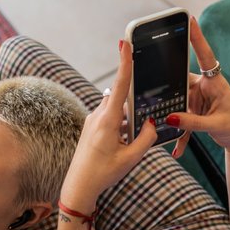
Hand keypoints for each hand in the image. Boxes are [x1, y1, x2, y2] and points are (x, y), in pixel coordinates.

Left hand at [60, 40, 157, 210]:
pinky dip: (120, 127)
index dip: (124, 62)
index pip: (120, 85)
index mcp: (107, 121)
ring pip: (116, 110)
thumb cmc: (103, 174)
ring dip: (126, 121)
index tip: (125, 42)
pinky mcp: (90, 128)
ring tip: (125, 146)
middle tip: (135, 131)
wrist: (78, 187)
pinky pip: (109, 118)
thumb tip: (151, 123)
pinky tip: (119, 146)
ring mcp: (92, 121)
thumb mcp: (131, 158)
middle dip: (134, 108)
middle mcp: (97, 116)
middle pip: (121, 99)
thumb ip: (146, 138)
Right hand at [171, 17, 229, 157]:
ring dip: (173, 120)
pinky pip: (181, 120)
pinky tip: (177, 149)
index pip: (205, 56)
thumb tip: (170, 119)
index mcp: (215, 83)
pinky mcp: (194, 111)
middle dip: (167, 94)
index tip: (190, 20)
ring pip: (177, 104)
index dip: (197, 38)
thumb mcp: (216, 125)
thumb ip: (192, 123)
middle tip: (156, 105)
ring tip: (168, 136)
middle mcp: (205, 87)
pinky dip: (179, 134)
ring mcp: (198, 99)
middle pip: (179, 84)